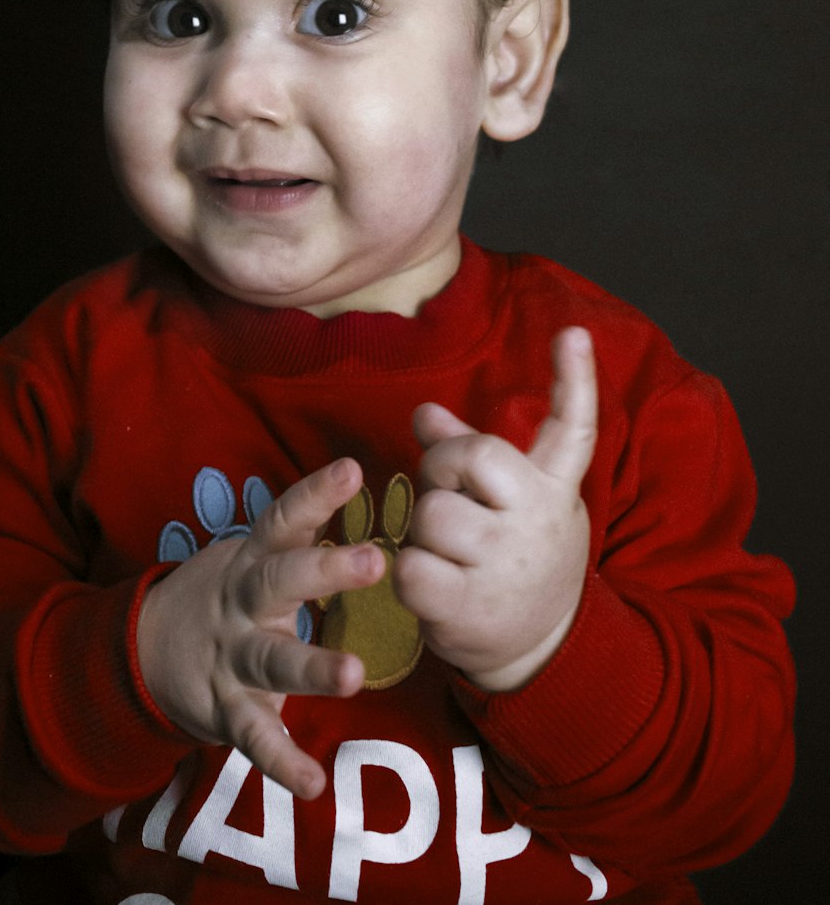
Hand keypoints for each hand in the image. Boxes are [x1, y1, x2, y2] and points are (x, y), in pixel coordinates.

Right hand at [137, 457, 384, 797]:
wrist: (140, 650)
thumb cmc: (227, 594)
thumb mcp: (253, 554)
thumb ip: (301, 528)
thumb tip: (360, 476)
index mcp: (254, 560)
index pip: (284, 518)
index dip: (315, 493)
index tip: (351, 469)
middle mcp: (243, 602)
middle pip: (281, 580)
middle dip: (326, 571)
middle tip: (376, 562)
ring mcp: (232, 657)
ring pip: (273, 659)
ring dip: (312, 668)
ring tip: (354, 676)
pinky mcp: (226, 709)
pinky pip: (256, 736)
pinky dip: (282, 762)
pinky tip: (313, 782)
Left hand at [393, 327, 597, 691]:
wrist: (541, 650)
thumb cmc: (514, 556)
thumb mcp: (510, 503)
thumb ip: (466, 454)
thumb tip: (423, 411)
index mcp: (551, 488)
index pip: (572, 427)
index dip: (574, 379)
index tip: (573, 333)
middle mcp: (537, 520)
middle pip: (469, 456)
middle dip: (441, 468)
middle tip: (449, 495)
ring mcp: (507, 565)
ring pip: (431, 513)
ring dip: (423, 530)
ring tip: (449, 553)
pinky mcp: (473, 608)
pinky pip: (411, 566)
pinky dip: (410, 575)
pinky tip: (435, 587)